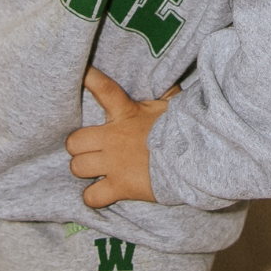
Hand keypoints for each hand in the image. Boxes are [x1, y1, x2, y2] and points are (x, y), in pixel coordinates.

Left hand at [66, 67, 179, 207]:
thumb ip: (165, 97)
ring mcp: (115, 164)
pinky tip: (101, 193)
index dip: (88, 79)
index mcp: (127, 113)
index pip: (103, 89)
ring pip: (77, 168)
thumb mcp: (173, 108)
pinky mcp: (121, 187)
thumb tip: (170, 87)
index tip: (79, 73)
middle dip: (78, 147)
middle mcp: (114, 138)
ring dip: (84, 170)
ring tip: (95, 171)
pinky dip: (94, 197)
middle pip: (74, 141)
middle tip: (90, 150)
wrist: (197, 158)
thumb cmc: (185, 131)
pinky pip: (92, 196)